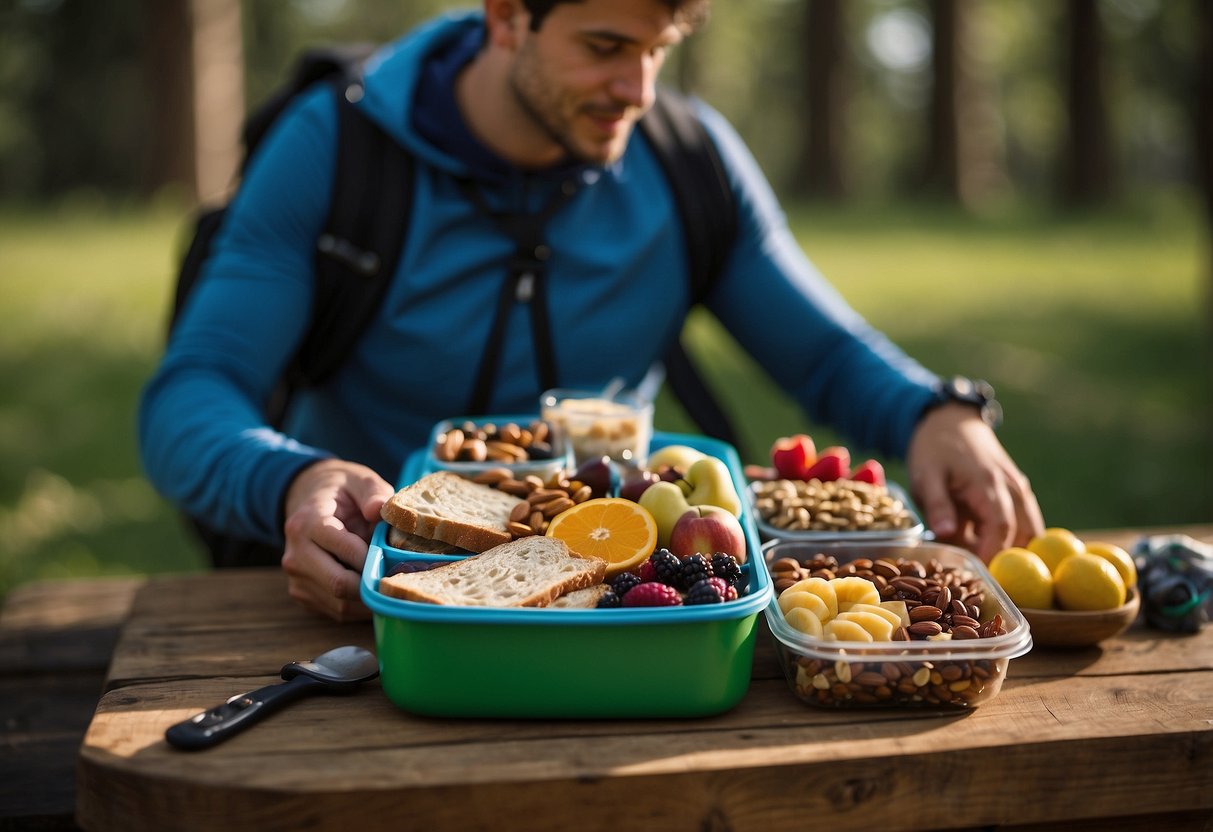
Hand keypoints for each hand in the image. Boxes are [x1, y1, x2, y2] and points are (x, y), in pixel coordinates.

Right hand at [280, 459, 394, 620]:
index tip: (397, 557)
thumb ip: (373, 492)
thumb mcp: (360, 480)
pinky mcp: (303, 595)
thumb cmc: (343, 492)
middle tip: (399, 576)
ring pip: (339, 604)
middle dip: (373, 583)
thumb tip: (379, 510)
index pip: (344, 550)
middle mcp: (295, 554)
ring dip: (369, 598)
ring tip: (388, 581)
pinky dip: (360, 606)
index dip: (375, 557)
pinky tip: (373, 588)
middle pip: (339, 584)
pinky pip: (336, 611)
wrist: (310, 500)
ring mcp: (296, 578)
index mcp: (307, 523)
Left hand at [906, 403, 1043, 560]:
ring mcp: (1019, 489)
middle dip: (1006, 558)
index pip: (1001, 527)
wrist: (950, 420)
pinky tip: (989, 545)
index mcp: (988, 485)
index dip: (992, 554)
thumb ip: (937, 505)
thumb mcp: (926, 476)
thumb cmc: (935, 449)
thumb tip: (945, 534)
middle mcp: (1012, 488)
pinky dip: (1014, 537)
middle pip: (1023, 533)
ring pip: (1030, 529)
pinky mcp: (1018, 491)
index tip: (979, 574)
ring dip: (1013, 549)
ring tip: (983, 560)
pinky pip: (1026, 520)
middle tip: (983, 575)